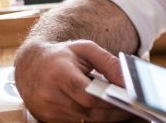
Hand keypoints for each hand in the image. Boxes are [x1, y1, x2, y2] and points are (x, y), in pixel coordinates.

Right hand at [14, 39, 129, 121]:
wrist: (31, 65)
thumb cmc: (62, 55)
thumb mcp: (86, 49)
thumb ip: (108, 62)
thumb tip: (127, 80)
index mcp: (59, 74)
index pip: (87, 94)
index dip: (110, 99)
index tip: (130, 99)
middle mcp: (50, 95)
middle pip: (88, 112)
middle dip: (114, 112)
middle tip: (135, 108)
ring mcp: (48, 111)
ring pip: (84, 121)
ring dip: (107, 118)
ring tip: (126, 110)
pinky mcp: (49, 120)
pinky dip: (95, 119)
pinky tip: (109, 113)